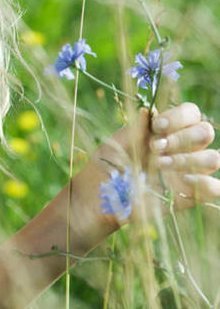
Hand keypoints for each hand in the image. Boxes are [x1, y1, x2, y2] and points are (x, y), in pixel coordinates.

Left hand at [91, 103, 219, 226]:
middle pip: (205, 132)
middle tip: (155, 148)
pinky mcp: (190, 196)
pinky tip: (183, 180)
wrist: (101, 198)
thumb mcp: (117, 144)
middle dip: (181, 137)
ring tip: (160, 164)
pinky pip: (216, 188)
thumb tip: (148, 111)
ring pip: (213, 158)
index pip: (191, 113)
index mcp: (167, 130)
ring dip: (188, 158)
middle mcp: (183, 149)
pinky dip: (205, 182)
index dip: (179, 116)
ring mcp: (189, 172)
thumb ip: (135, 129)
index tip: (157, 125)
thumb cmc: (108, 166)